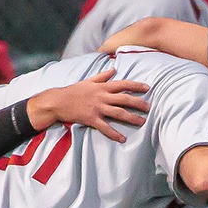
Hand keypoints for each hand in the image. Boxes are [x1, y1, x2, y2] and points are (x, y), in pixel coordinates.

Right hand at [29, 71, 149, 142]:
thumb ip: (103, 76)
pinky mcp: (92, 119)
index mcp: (102, 87)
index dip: (136, 85)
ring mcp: (98, 108)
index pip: (123, 84)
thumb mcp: (88, 80)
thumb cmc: (73, 91)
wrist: (58, 101)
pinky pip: (105, 127)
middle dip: (139, 103)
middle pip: (125, 99)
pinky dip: (114, 134)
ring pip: (119, 113)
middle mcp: (102, 96)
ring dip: (132, 118)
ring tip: (142, 122)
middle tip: (150, 108)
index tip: (147, 88)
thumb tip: (114, 68)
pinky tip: (123, 139)